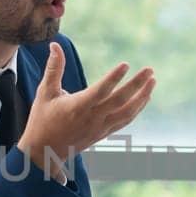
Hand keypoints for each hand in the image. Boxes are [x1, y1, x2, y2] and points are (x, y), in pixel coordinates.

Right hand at [17, 42, 153, 176]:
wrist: (44, 152)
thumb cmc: (42, 119)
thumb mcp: (45, 92)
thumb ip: (53, 68)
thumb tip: (54, 44)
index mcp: (77, 107)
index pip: (100, 91)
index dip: (113, 78)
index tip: (126, 64)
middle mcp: (92, 118)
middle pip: (120, 101)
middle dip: (137, 85)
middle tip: (150, 70)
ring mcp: (100, 127)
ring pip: (127, 113)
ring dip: (142, 97)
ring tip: (152, 81)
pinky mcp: (104, 133)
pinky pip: (125, 120)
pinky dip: (137, 109)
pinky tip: (145, 97)